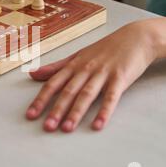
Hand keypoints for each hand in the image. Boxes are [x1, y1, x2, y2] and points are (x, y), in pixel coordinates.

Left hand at [26, 21, 156, 131]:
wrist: (136, 38)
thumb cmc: (105, 49)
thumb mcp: (77, 55)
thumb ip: (55, 67)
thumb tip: (31, 74)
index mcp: (73, 65)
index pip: (53, 84)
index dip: (41, 100)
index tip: (30, 115)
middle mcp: (85, 69)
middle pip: (68, 91)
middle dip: (56, 110)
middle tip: (47, 127)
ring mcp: (103, 73)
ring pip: (87, 95)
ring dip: (76, 112)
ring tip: (66, 129)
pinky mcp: (120, 78)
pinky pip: (111, 96)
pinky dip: (105, 111)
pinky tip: (98, 125)